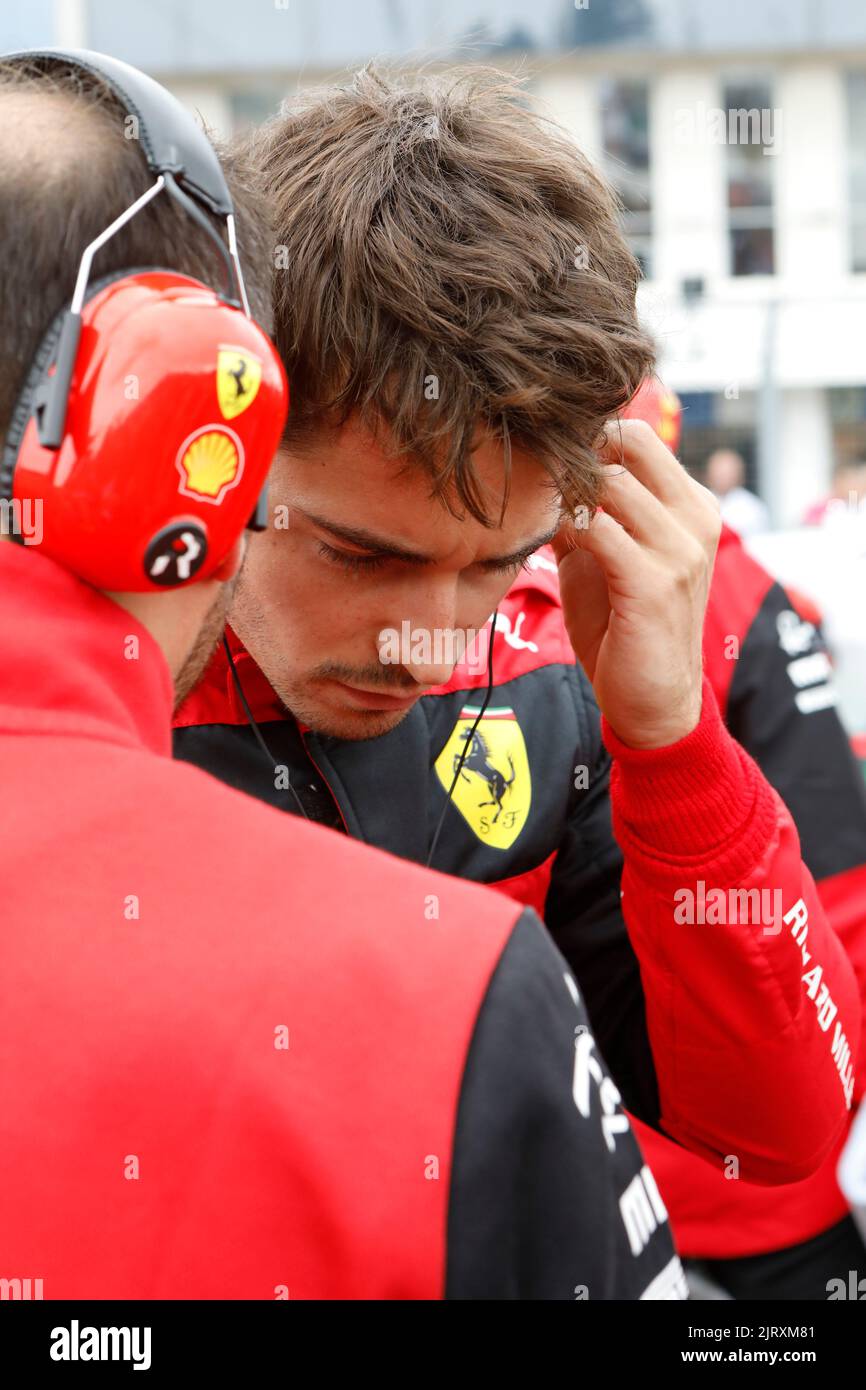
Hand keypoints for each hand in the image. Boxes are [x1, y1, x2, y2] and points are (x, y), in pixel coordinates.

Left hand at [551, 419, 720, 749]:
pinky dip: (561, 527)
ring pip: (609, 482)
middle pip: (632, 441)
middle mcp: (695, 518)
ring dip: (562, 492)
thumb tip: (538, 474)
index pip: (640, 436)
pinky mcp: (654, 582)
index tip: (546, 461)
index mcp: (690, 506)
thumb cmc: (625, 628)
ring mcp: (680, 549)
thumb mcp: (605, 559)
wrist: (654, 701)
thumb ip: (585, 514)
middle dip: (577, 452)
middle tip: (537, 480)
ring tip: (534, 513)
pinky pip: (595, 528)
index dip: (588, 439)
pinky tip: (545, 544)